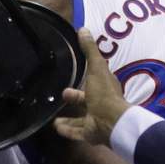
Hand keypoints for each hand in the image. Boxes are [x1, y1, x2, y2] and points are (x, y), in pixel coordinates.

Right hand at [52, 31, 129, 146]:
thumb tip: (83, 29)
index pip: (94, 81)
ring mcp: (95, 121)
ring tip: (53, 118)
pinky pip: (76, 133)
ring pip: (80, 120)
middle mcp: (100, 105)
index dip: (86, 77)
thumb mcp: (96, 68)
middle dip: (74, 98)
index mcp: (104, 89)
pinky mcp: (89, 134)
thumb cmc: (104, 93)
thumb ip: (89, 50)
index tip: (74, 73)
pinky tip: (55, 128)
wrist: (111, 122)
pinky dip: (66, 131)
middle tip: (62, 94)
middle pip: (85, 101)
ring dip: (68, 119)